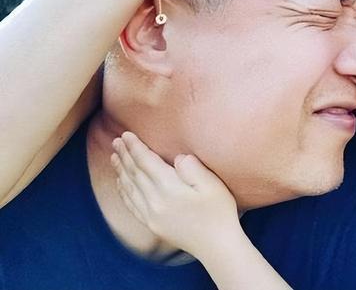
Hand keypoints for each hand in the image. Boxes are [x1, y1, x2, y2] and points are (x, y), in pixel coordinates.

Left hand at [111, 132, 239, 257]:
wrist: (217, 245)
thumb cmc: (219, 211)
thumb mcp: (212, 184)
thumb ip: (193, 167)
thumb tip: (177, 158)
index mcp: (169, 188)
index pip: (146, 162)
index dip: (135, 147)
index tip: (126, 134)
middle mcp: (155, 201)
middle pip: (134, 173)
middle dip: (125, 155)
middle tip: (116, 140)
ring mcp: (151, 215)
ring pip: (130, 188)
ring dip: (121, 170)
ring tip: (114, 156)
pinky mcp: (152, 224)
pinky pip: (131, 204)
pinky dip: (123, 191)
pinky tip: (121, 183)